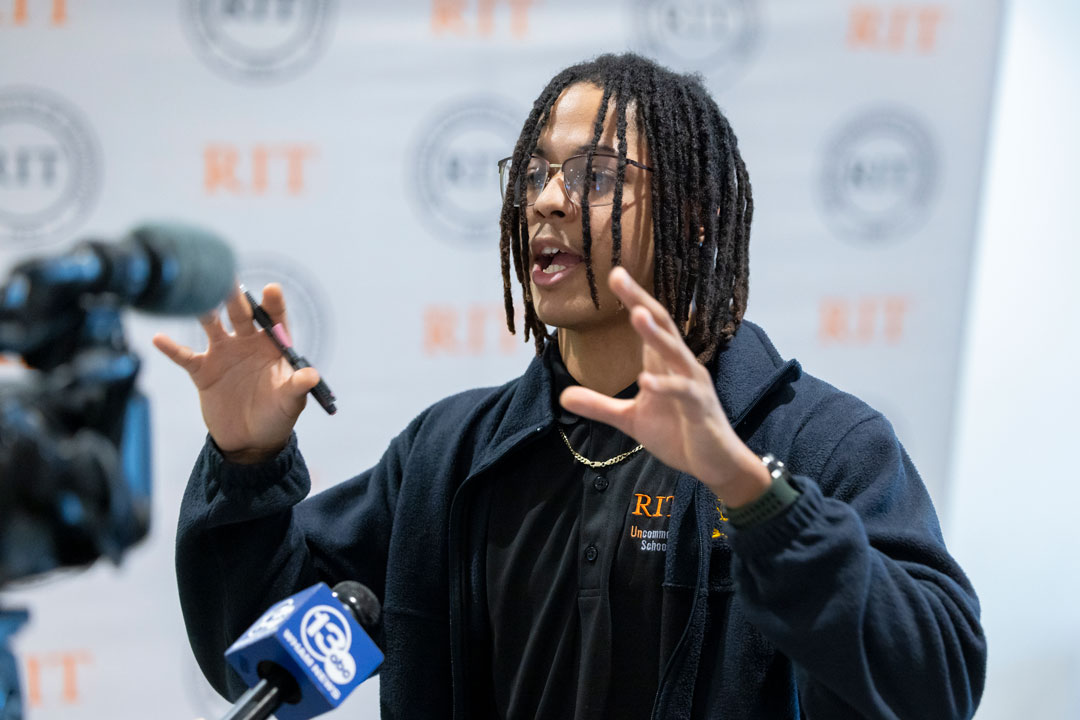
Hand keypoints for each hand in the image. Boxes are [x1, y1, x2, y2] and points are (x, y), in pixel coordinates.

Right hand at [152, 284, 319, 463]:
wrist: (251, 441)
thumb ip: (298, 386)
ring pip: (212, 326)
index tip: (271, 290)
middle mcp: (247, 343)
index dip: (274, 304)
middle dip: (235, 297)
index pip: (275, 318)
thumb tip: (312, 375)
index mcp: (273, 345)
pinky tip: (159, 338)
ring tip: (195, 296)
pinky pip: (185, 357)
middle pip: (241, 314)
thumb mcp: (291, 402)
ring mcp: (224, 354)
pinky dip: (172, 348)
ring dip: (205, 312)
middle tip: (227, 278)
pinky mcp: (203, 371)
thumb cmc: (277, 416)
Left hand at [559, 267, 769, 504]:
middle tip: (619, 276)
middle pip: (662, 324)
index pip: (648, 323)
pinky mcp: (700, 408)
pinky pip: (683, 392)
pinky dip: (665, 386)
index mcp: (664, 363)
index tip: (613, 275)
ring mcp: (693, 384)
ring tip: (637, 314)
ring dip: (656, 334)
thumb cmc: (678, 434)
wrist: (714, 463)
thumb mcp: (630, 419)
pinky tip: (646, 381)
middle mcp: (681, 365)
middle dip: (640, 301)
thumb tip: (563, 397)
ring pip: (675, 352)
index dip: (632, 299)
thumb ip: (599, 405)